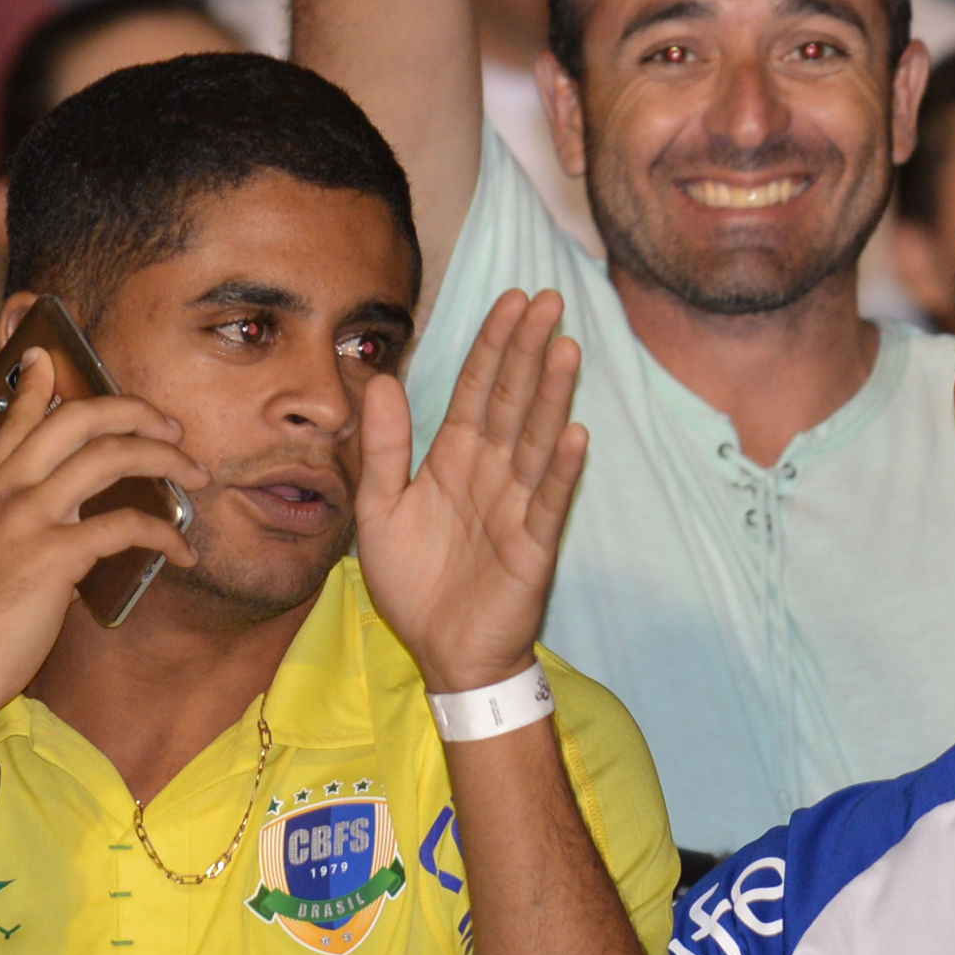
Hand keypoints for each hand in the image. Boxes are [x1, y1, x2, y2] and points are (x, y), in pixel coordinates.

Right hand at [0, 343, 207, 751]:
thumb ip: (7, 521)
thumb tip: (59, 508)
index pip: (15, 417)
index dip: (39, 382)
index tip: (52, 356)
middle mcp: (2, 492)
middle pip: (77, 418)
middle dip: (134, 410)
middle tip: (168, 425)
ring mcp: (27, 519)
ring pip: (110, 455)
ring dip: (165, 460)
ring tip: (193, 475)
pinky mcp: (54, 556)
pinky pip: (127, 525)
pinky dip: (166, 533)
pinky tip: (183, 550)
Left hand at [351, 287, 590, 700]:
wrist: (443, 654)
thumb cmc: (416, 583)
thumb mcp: (379, 509)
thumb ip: (382, 447)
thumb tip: (380, 380)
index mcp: (454, 458)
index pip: (475, 389)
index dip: (492, 345)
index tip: (510, 300)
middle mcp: (490, 471)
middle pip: (511, 400)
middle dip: (528, 350)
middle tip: (548, 300)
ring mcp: (516, 505)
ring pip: (535, 439)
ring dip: (551, 395)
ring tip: (565, 348)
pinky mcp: (533, 544)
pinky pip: (549, 500)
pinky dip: (561, 468)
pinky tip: (575, 433)